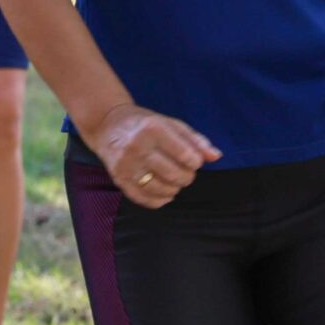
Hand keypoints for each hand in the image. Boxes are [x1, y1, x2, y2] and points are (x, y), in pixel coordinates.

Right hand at [89, 102, 219, 208]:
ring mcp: (126, 165)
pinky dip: (161, 199)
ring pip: (162, 189)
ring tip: (173, 179)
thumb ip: (196, 140)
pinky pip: (146, 200)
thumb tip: (216, 156)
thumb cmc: (145, 124)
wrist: (107, 125)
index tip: (193, 159)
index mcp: (153, 129)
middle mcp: (137, 147)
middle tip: (185, 171)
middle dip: (187, 176)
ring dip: (175, 188)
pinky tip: (164, 190)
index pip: (187, 156)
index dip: (195, 161)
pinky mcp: (119, 180)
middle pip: (176, 175)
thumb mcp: (171, 124)